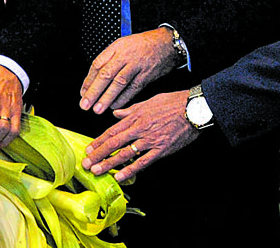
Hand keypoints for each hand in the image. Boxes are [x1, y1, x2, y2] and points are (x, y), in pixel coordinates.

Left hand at [79, 29, 179, 113]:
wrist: (167, 44)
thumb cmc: (143, 44)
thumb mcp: (122, 44)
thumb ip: (109, 58)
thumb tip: (93, 78)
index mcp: (116, 47)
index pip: (98, 64)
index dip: (88, 80)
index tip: (83, 92)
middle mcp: (125, 56)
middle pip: (106, 75)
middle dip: (94, 91)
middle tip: (85, 104)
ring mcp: (136, 66)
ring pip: (119, 83)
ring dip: (107, 98)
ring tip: (97, 109)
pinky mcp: (146, 76)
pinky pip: (133, 89)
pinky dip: (123, 99)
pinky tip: (115, 106)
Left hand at [81, 90, 198, 181]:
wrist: (192, 108)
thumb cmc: (172, 103)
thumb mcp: (147, 102)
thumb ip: (130, 110)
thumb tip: (116, 113)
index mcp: (135, 117)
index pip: (112, 131)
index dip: (99, 141)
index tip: (89, 149)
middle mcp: (139, 129)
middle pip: (114, 143)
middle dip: (99, 154)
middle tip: (86, 163)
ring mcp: (149, 140)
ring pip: (125, 154)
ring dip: (109, 163)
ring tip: (97, 170)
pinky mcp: (161, 150)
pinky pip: (143, 162)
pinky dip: (130, 170)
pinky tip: (120, 176)